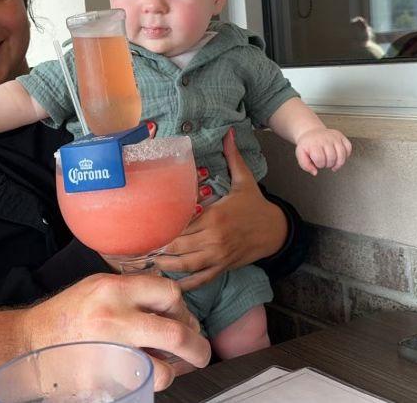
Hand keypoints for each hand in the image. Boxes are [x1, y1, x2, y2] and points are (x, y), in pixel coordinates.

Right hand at [20, 273, 210, 389]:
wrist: (31, 342)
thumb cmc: (68, 313)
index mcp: (115, 289)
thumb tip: (169, 304)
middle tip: (200, 351)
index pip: (169, 292)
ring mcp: (111, 351)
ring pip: (164, 366)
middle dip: (197, 344)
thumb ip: (132, 290)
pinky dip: (151, 381)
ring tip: (171, 365)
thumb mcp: (99, 286)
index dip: (181, 307)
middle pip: (176, 331)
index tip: (180, 316)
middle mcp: (116, 317)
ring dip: (174, 369)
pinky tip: (145, 374)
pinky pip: (144, 384)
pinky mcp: (104, 379)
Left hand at [155, 128, 287, 290]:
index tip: (148, 227)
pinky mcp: (223, 267)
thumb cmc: (255, 204)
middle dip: (160, 248)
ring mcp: (219, 256)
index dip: (164, 228)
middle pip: (180, 246)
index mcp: (215, 216)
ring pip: (187, 265)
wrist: (276, 230)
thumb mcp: (245, 179)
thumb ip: (232, 157)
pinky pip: (202, 279)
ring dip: (167, 266)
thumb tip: (228, 132)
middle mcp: (215, 238)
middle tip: (140, 247)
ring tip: (149, 263)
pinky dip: (186, 284)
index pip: (183, 224)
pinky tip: (171, 284)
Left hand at [295, 127, 351, 175]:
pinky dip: (346, 155)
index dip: (319, 165)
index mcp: (314, 144)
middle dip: (328, 164)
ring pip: (342, 154)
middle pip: (332, 158)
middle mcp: (325, 139)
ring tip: (333, 163)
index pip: (320, 159)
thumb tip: (315, 172)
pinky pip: (349, 147)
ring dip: (338, 163)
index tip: (317, 163)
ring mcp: (334, 137)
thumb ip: (305, 165)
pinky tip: (339, 157)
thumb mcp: (301, 154)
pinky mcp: (341, 136)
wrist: (311, 133)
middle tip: (324, 162)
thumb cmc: (307, 145)